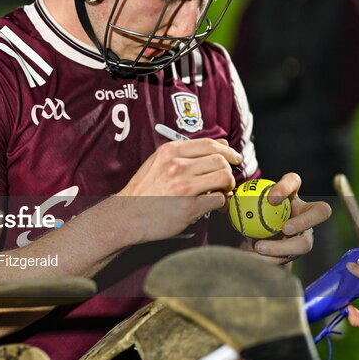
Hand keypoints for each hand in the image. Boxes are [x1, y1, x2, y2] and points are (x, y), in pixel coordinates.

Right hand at [117, 138, 239, 243]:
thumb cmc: (143, 191)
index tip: (233, 159)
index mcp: (170, 151)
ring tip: (221, 192)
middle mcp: (177, 166)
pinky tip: (213, 206)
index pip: (210, 144)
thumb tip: (221, 146)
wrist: (126, 215)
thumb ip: (185, 153)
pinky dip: (220, 203)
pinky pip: (218, 200)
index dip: (228, 151)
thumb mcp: (158, 163)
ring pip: (224, 177)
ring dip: (228, 186)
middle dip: (229, 170)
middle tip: (227, 180)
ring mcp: (183, 186)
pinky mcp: (189, 207)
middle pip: (221, 160)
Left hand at [242, 172, 330, 265]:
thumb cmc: (241, 213)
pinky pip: (287, 259)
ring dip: (283, 247)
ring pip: (304, 243)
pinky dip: (269, 259)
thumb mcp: (236, 205)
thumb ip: (233, 200)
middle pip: (321, 211)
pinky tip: (251, 257)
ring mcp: (303, 234)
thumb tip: (223, 197)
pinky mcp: (295, 254)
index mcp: (289, 193)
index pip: (294, 181)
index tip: (271, 198)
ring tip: (259, 247)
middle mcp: (302, 212)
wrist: (243, 238)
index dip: (286, 187)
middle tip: (285, 228)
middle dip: (306, 220)